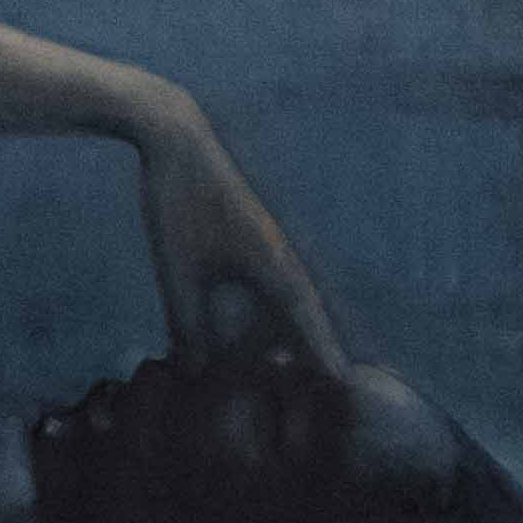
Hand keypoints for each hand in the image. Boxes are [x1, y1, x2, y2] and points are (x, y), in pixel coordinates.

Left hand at [135, 99, 343, 378]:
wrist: (177, 139)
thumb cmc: (179, 204)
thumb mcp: (179, 273)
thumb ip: (188, 324)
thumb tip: (194, 371)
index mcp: (273, 265)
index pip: (307, 321)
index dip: (324, 353)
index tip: (344, 383)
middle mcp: (279, 256)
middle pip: (308, 312)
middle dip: (319, 347)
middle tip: (336, 383)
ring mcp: (266, 243)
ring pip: (289, 296)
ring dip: (296, 327)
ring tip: (301, 361)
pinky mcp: (249, 235)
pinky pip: (272, 282)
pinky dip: (273, 307)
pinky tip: (261, 320)